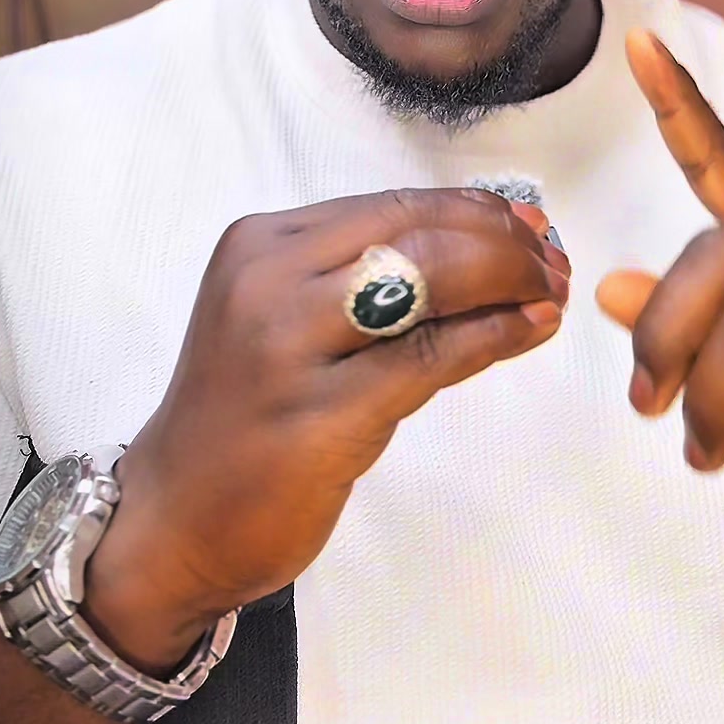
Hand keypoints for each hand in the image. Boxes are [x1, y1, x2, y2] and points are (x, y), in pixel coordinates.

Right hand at [85, 190, 567, 668]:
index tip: (529, 224)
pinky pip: (428, 359)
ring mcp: (289, 351)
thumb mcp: (283, 318)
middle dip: (502, 242)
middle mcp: (268, 284)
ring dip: (508, 281)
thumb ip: (361, 277)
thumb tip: (485, 236)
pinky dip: (493, 336)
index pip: (392, 205)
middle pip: (417, 234)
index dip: (474, 209)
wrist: (172, 519)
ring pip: (428, 283)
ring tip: (550, 291)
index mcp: (261, 245)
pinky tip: (529, 330)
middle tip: (552, 260)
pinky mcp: (319, 418)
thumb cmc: (243, 416)